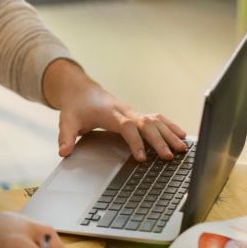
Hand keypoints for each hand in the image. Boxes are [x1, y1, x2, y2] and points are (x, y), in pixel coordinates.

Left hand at [42, 59, 187, 160]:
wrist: (81, 90)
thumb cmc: (76, 107)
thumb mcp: (67, 121)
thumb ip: (66, 136)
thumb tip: (64, 152)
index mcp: (109, 113)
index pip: (126, 126)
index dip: (135, 141)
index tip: (141, 157)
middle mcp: (124, 111)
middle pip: (146, 123)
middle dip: (158, 140)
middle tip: (168, 156)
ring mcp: (132, 112)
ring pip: (155, 120)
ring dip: (169, 133)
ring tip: (182, 148)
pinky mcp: (137, 114)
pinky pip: (157, 118)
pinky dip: (170, 126)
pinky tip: (182, 136)